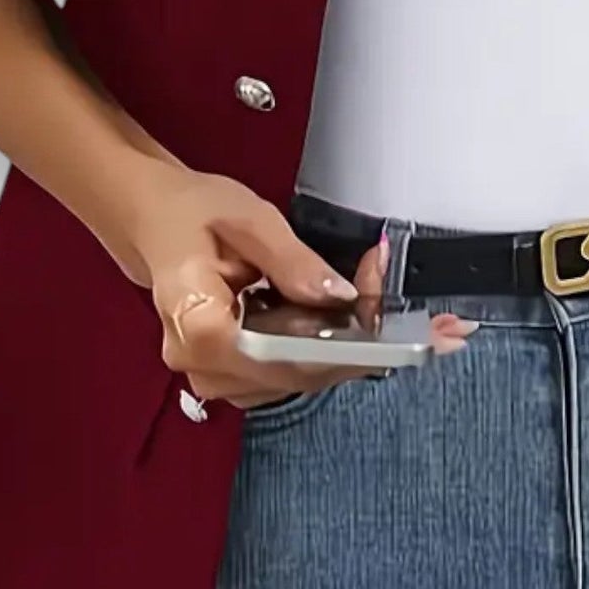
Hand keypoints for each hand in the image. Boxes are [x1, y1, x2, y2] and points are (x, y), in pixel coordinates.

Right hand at [127, 161, 473, 411]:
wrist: (154, 220)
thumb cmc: (189, 213)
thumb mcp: (246, 218)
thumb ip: (293, 261)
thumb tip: (338, 293)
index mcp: (195, 322)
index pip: (278, 354)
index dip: (340, 345)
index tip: (391, 330)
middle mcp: (204, 363)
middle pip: (300, 369)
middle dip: (368, 342)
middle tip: (435, 327)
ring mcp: (219, 376)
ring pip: (305, 375)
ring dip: (361, 348)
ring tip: (420, 327)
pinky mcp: (237, 374)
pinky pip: (296, 369)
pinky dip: (338, 349)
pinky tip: (374, 326)